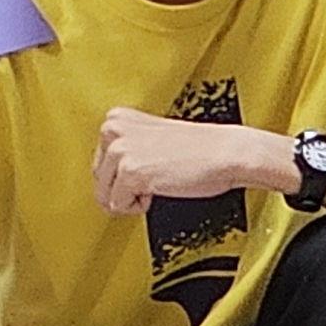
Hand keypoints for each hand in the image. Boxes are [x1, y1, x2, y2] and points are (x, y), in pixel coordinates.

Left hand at [94, 107, 294, 216]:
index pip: (99, 163)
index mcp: (116, 118)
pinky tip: (160, 189)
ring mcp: (120, 150)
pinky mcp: (130, 172)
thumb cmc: (198, 150)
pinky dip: (138, 207)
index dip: (124, 175)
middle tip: (156, 178)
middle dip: (124, 188)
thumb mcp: (152, 138)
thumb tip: (105, 177)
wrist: (226, 153)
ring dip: (131, 198)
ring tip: (158, 183)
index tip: (148, 168)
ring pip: (105, 195)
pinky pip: (118, 206)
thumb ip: (127, 147)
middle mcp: (112, 129)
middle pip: (99, 180)